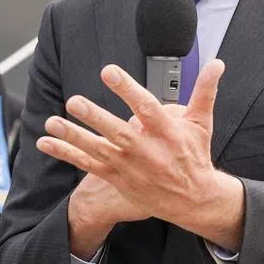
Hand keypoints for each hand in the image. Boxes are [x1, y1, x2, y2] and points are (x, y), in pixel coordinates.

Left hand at [38, 60, 244, 249]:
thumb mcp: (201, 123)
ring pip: (98, 150)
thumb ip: (205, 91)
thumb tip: (217, 64)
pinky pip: (87, 165)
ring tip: (53, 122)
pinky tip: (46, 143)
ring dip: (73, 136)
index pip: (145, 107)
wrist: (193, 199)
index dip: (126, 89)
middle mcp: (146, 150)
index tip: (109, 72)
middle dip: (95, 117)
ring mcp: (129, 166)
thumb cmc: (195, 156)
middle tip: (75, 101)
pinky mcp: (117, 178)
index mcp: (167, 133)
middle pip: (118, 132)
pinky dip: (66, 154)